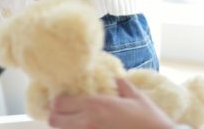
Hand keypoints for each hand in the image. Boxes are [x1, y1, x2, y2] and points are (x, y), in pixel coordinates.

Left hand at [48, 78, 176, 128]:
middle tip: (64, 113)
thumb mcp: (137, 98)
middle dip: (56, 116)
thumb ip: (123, 86)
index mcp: (96, 105)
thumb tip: (117, 80)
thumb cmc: (149, 121)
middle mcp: (88, 123)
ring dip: (66, 128)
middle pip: (54, 120)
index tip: (62, 100)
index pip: (60, 102)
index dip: (58, 101)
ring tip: (75, 123)